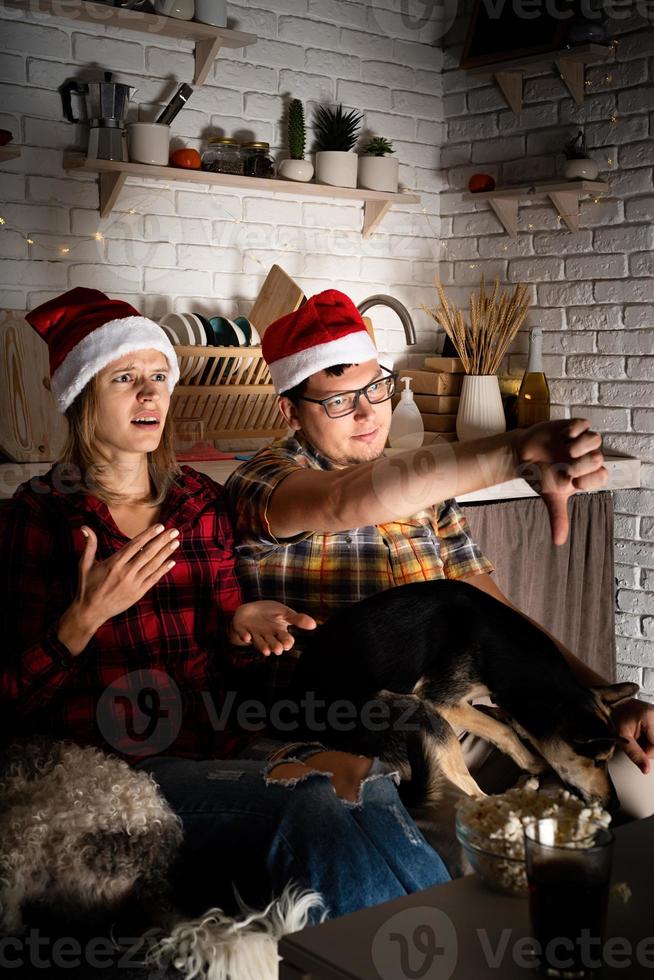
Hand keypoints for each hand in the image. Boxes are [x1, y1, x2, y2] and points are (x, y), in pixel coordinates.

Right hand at [76, 523, 179, 627]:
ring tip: (176, 542)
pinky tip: (172, 562)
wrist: (91, 611)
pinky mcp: (138, 593)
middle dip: (162, 541)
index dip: (148, 535)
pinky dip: (163, 570)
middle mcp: (126, 572)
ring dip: (166, 553)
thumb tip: (84, 526)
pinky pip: (153, 579)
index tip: (160, 526)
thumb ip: (89, 545)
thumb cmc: (87, 586)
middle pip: (148, 553)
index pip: (135, 545)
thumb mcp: (85, 564)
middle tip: (174, 531)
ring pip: (153, 565)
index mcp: (114, 563)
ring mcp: (133, 583)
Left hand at [229, 601, 316, 655]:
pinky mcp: (242, 629)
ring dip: (262, 646)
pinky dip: (244, 635)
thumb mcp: (285, 613)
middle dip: (275, 647)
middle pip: (273, 644)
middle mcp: (267, 636)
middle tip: (278, 649)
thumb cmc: (270, 613)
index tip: (288, 643)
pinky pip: (242, 633)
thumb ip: (298, 619)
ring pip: (259, 642)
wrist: (250, 610)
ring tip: (266, 651)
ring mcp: (254, 634)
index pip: (285, 640)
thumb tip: (314, 624)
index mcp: (279, 633)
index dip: (287, 642)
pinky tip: (247, 637)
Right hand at [515, 418, 607, 545]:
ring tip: (564, 449)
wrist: (523, 455)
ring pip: (596, 440)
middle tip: (564, 466)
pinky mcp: (573, 427)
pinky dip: (573, 431)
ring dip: (579, 446)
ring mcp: (581, 441)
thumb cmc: (540, 476)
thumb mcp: (550, 497)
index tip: (571, 481)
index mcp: (587, 475)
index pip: (603, 476)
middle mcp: (588, 457)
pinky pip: (584, 424)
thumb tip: (559, 542)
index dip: (588, 479)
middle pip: (598, 458)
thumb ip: (558, 517)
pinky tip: (562, 437)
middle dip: (580, 464)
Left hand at [612, 698, 653, 773]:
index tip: (636, 747)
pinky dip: (649, 738)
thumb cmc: (613, 716)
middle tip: (634, 740)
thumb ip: (635, 754)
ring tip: (636, 735)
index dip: (646, 752)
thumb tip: (646, 770)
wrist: (609, 703)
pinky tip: (641, 733)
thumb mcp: (621, 737)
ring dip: (649, 743)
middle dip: (648, 747)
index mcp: (650, 716)